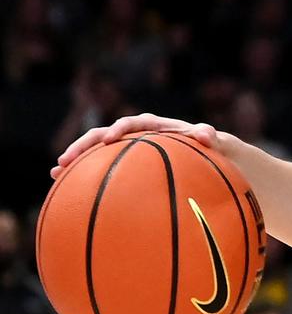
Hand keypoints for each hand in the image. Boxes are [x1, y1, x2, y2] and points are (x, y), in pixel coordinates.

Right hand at [53, 113, 217, 178]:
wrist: (208, 156)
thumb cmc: (210, 148)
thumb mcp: (213, 141)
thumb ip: (208, 135)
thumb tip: (207, 134)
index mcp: (156, 126)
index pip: (134, 123)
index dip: (120, 129)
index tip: (109, 140)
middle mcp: (138, 135)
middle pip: (105, 135)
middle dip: (85, 145)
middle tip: (66, 159)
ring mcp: (130, 150)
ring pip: (98, 152)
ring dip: (78, 160)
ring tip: (56, 173)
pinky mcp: (127, 165)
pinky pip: (103, 169)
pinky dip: (86, 176)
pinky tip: (66, 190)